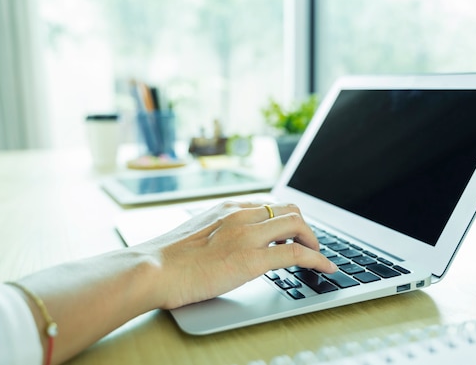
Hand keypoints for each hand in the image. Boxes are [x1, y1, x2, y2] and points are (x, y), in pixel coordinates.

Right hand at [136, 201, 336, 308]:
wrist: (151, 269)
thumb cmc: (165, 259)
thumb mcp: (195, 234)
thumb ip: (217, 233)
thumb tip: (226, 246)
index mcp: (227, 208)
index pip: (268, 204)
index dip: (285, 218)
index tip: (290, 232)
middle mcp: (240, 215)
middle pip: (288, 209)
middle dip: (303, 226)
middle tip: (307, 242)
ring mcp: (247, 235)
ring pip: (297, 224)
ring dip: (313, 239)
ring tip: (317, 254)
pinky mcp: (252, 259)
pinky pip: (296, 253)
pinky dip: (316, 258)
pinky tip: (324, 266)